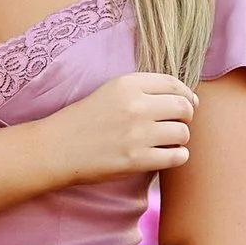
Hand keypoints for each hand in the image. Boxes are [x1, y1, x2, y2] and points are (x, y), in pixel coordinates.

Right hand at [47, 68, 199, 184]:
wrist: (57, 148)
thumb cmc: (85, 120)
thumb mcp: (110, 91)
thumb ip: (144, 89)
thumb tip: (189, 98)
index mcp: (128, 84)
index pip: (174, 84)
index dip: (187, 95)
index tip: (188, 104)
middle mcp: (135, 106)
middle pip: (184, 108)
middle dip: (185, 117)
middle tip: (176, 124)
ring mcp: (137, 134)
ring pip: (183, 133)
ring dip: (180, 138)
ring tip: (167, 141)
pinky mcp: (136, 160)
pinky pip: (178, 156)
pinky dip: (178, 156)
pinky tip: (166, 155)